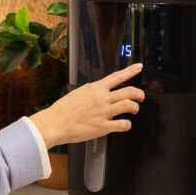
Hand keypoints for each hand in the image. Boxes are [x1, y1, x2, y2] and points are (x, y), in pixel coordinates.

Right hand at [29, 63, 145, 148]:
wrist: (55, 123)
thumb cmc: (63, 110)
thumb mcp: (78, 92)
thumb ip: (92, 91)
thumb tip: (101, 91)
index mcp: (95, 88)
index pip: (117, 76)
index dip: (131, 71)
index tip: (138, 67)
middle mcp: (102, 98)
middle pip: (129, 91)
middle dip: (139, 94)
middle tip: (141, 97)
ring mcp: (104, 112)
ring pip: (130, 105)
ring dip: (135, 108)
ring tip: (134, 110)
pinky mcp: (104, 127)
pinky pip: (124, 124)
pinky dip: (127, 125)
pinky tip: (125, 125)